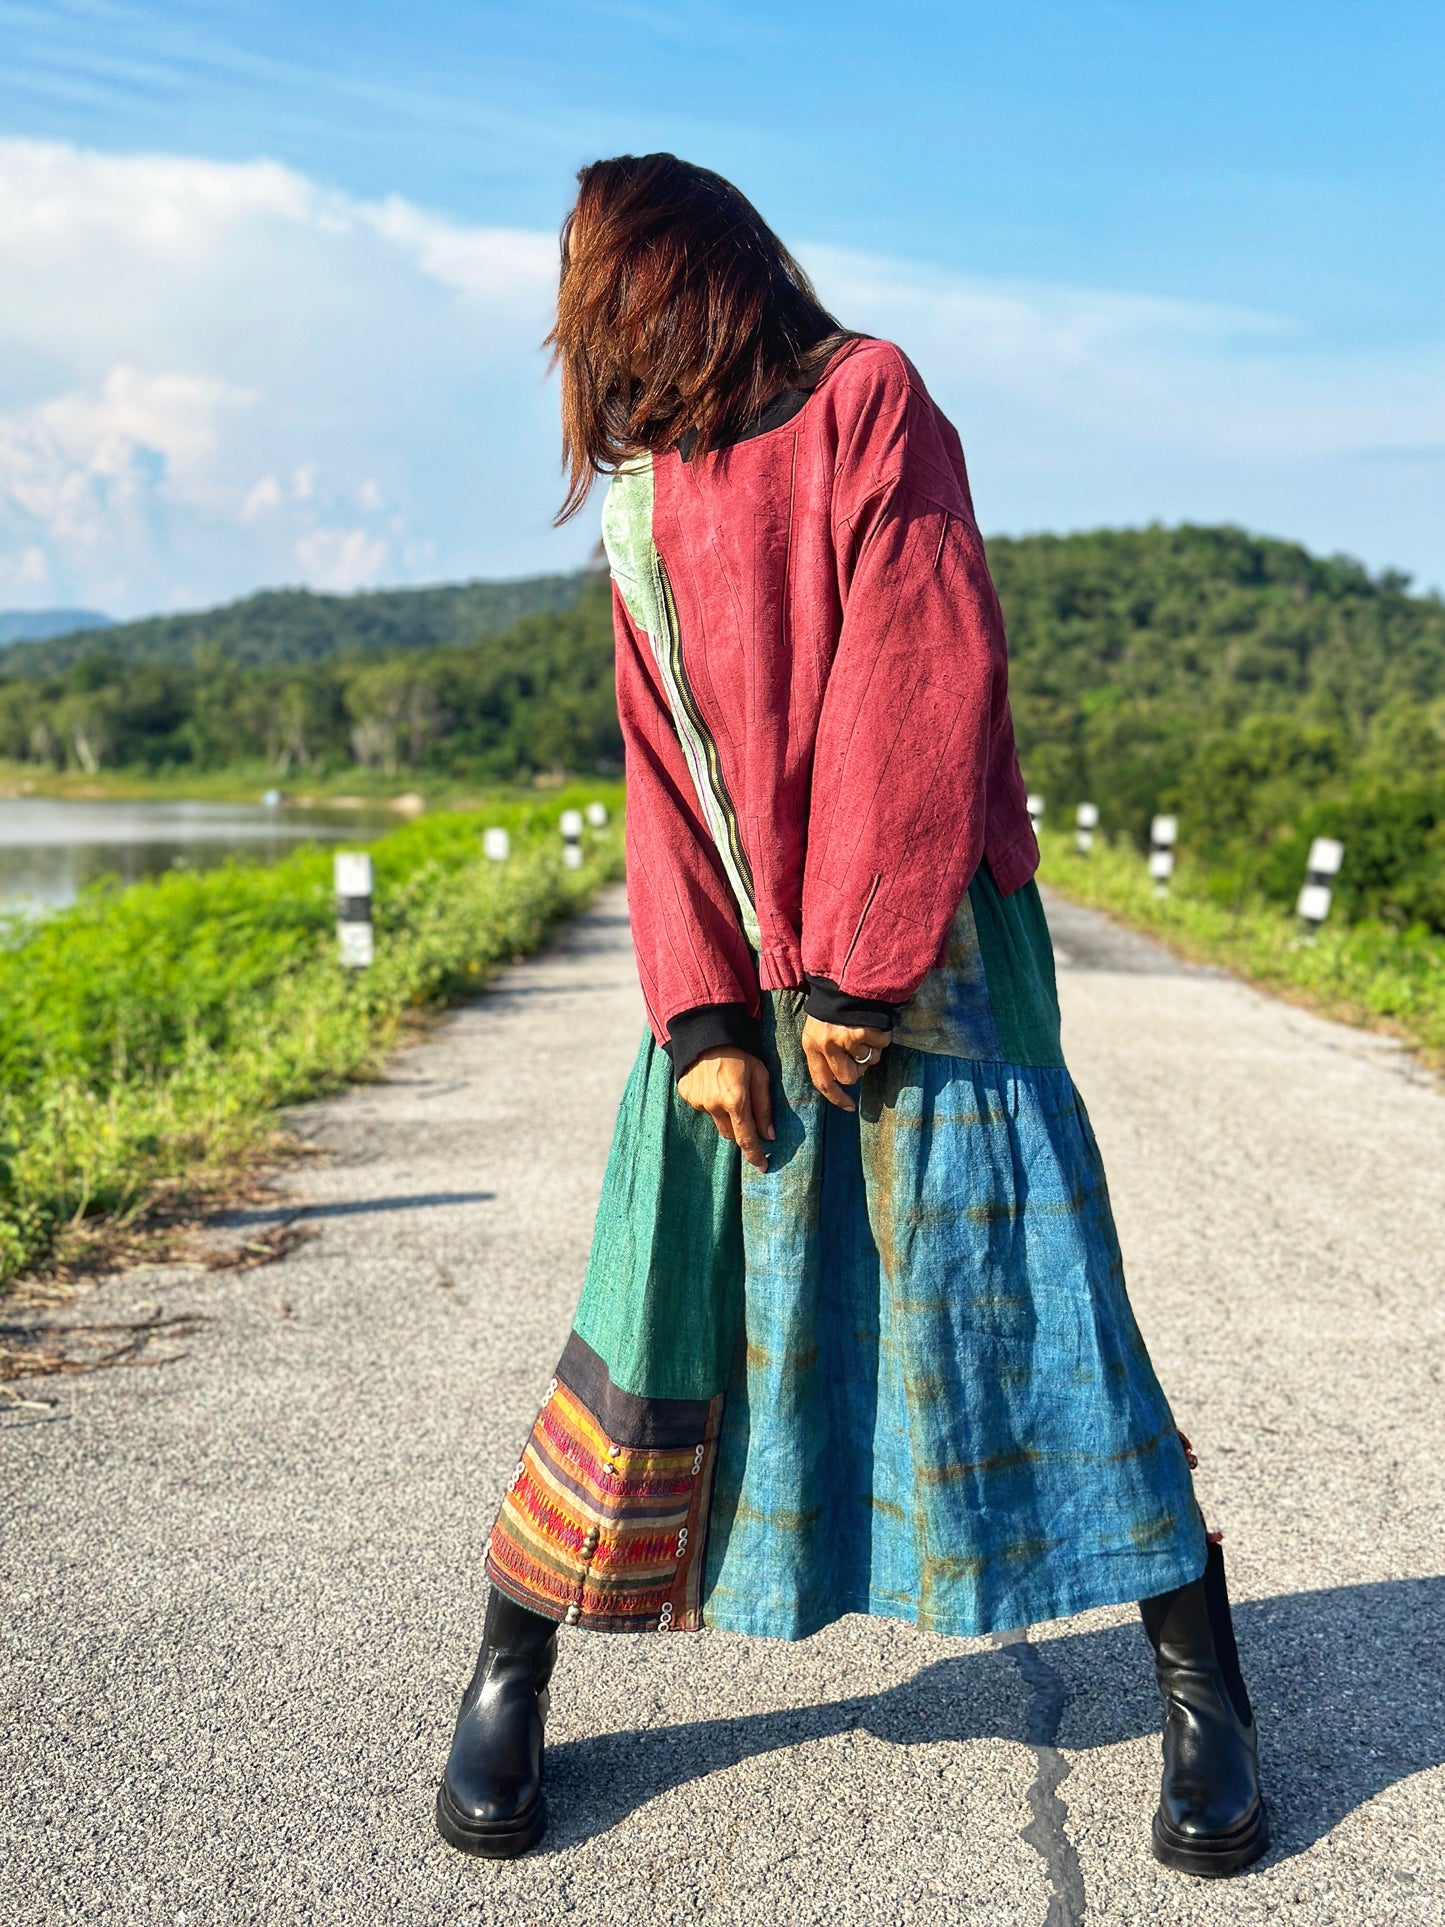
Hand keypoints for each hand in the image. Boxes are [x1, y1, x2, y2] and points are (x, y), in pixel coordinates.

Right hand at [676, 1048, 774, 1170]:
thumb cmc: (740, 1054)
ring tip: (727, 1089)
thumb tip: (769, 1135)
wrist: (707, 1034)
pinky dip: (710, 1102)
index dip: (755, 1155)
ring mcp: (697, 1102)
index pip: (746, 1139)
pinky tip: (713, 1084)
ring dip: (724, 1114)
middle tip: (745, 1110)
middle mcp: (714, 1106)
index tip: (762, 1166)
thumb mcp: (760, 1076)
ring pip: (716, 1121)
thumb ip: (764, 1108)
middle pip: (730, 1134)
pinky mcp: (686, 1096)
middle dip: (740, 1130)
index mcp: (736, 1102)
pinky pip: (702, 1108)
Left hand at [801, 1017, 890, 1112]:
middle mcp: (826, 1044)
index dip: (836, 1097)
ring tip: (863, 1030)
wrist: (845, 978)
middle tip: (857, 1049)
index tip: (849, 1107)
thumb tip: (841, 1082)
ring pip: (869, 1062)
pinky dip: (881, 1037)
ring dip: (871, 1049)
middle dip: (858, 1067)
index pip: (822, 1081)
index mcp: (811, 1045)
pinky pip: (880, 1046)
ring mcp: (846, 1038)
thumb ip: (824, 1055)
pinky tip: (873, 1024)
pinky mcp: (864, 1031)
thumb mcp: (817, 1031)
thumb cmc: (832, 1008)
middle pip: (849, 1077)